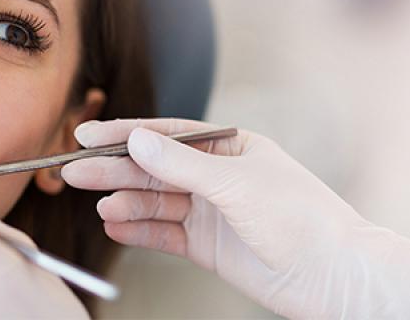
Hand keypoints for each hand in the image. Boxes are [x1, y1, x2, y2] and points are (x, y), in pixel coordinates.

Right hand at [62, 118, 409, 318]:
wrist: (336, 276)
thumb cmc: (301, 218)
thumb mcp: (238, 183)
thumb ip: (183, 165)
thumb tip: (137, 141)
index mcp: (231, 147)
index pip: (168, 135)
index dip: (126, 135)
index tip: (87, 135)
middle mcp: (218, 176)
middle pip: (155, 169)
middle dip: (115, 169)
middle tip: (73, 171)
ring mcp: (212, 212)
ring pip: (157, 202)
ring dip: (125, 202)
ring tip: (96, 203)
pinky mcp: (208, 246)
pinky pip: (165, 234)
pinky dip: (140, 231)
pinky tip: (115, 226)